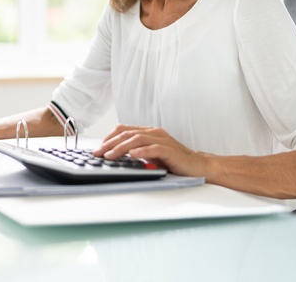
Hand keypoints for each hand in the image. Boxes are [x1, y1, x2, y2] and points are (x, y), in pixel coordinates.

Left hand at [93, 125, 207, 177]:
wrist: (197, 166)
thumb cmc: (173, 161)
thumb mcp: (149, 155)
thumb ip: (135, 152)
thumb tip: (114, 156)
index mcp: (148, 132)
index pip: (124, 129)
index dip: (109, 137)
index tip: (98, 147)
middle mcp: (154, 133)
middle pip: (127, 134)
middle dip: (110, 144)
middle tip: (98, 153)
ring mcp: (163, 140)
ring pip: (137, 139)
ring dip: (121, 147)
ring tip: (110, 156)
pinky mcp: (170, 150)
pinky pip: (154, 148)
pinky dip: (141, 151)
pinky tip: (132, 155)